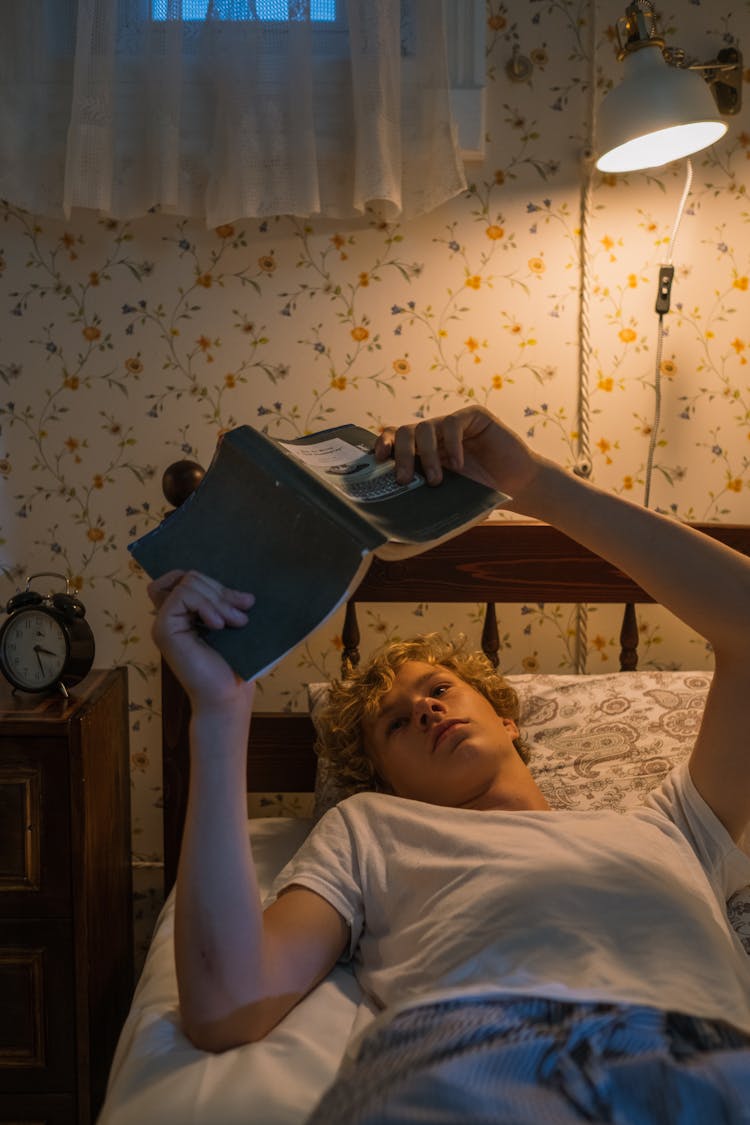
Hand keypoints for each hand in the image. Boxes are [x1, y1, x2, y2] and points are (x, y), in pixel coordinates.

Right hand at [148, 570, 254, 711]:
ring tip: (236, 622)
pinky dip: (205, 605)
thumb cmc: (236, 665)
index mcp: (186, 614)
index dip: (214, 583)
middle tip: (243, 614)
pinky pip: (181, 596)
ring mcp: (164, 622)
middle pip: (190, 576)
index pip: (187, 576)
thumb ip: (229, 603)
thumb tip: (243, 591)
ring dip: (217, 599)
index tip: (241, 601)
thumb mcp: (235, 625)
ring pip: (187, 582)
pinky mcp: (163, 629)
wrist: (229, 696)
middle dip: (221, 590)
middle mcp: (172, 616)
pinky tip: (218, 626)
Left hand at [375, 406, 543, 506]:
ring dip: (427, 456)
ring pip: (425, 428)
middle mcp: (434, 436)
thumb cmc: (481, 495)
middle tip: (403, 480)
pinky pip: (453, 423)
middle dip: (400, 456)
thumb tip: (394, 535)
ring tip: (436, 481)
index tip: (378, 461)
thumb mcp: (448, 501)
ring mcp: (452, 425)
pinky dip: (452, 444)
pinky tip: (459, 464)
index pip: (393, 440)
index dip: (383, 445)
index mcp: (422, 452)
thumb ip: (425, 504)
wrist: (518, 486)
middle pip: (404, 433)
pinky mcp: (473, 417)